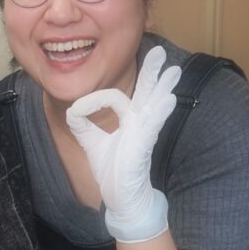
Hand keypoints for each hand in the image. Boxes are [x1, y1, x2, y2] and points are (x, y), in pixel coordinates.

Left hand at [65, 46, 181, 242]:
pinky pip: (154, 126)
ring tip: (174, 69)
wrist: (122, 199)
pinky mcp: (144, 146)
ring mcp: (144, 133)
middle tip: (159, 50)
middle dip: (152, 71)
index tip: (79, 111)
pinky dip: (161, 112)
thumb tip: (74, 108)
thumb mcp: (91, 143)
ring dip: (164, 86)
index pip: (114, 98)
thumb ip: (82, 124)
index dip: (93, 101)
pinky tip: (170, 100)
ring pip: (155, 103)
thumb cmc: (113, 171)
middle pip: (147, 91)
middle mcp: (139, 123)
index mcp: (129, 120)